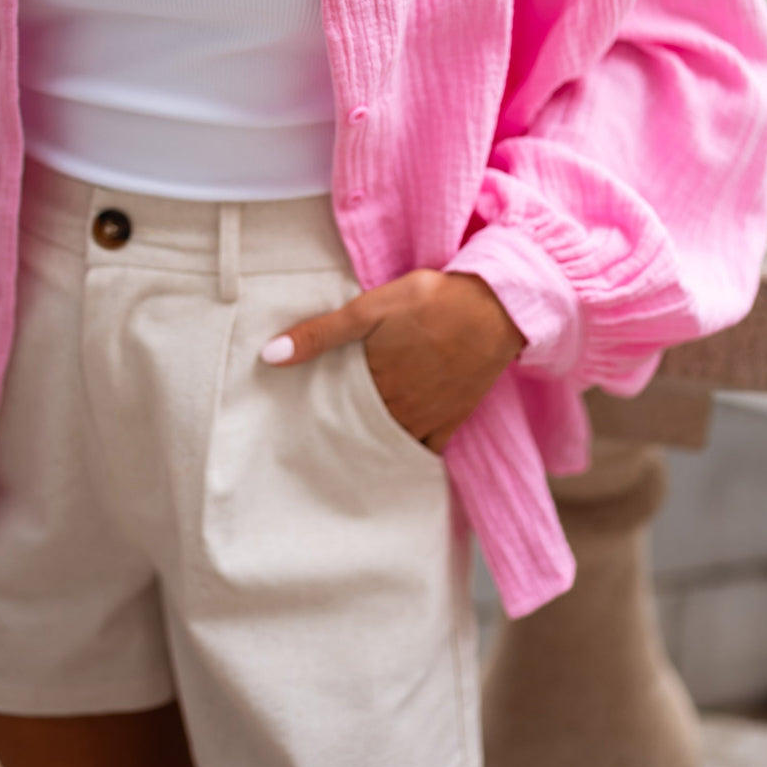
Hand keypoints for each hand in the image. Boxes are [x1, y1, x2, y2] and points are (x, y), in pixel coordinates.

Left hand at [258, 270, 526, 452]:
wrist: (497, 306)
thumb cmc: (433, 300)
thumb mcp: (371, 307)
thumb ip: (322, 333)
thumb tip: (269, 355)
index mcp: (374, 381)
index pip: (333, 411)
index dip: (313, 420)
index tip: (291, 431)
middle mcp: (398, 407)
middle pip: (359, 432)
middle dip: (337, 439)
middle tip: (312, 451)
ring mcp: (427, 417)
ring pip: (388, 445)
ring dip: (368, 451)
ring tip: (345, 459)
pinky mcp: (453, 418)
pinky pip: (427, 451)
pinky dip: (408, 459)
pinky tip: (393, 465)